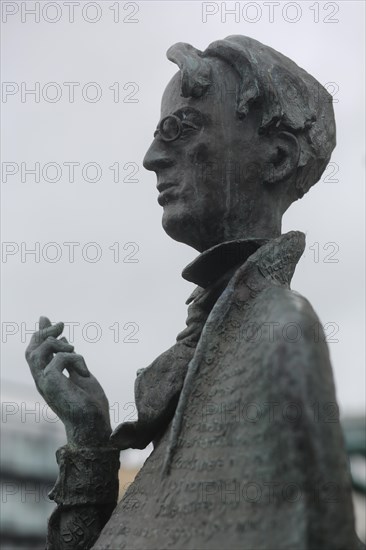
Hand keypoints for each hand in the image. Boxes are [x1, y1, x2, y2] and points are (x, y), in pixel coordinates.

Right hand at [26, 316, 111, 446]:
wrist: (94, 425)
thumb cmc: (90, 405)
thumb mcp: (80, 374)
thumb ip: (71, 359)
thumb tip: (66, 340)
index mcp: (48, 378)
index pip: (36, 352)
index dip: (40, 334)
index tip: (48, 319)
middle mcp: (42, 380)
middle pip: (31, 350)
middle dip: (43, 333)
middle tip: (60, 325)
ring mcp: (44, 383)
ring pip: (36, 352)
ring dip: (55, 344)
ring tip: (73, 347)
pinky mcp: (52, 384)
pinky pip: (57, 359)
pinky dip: (73, 358)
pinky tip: (84, 371)